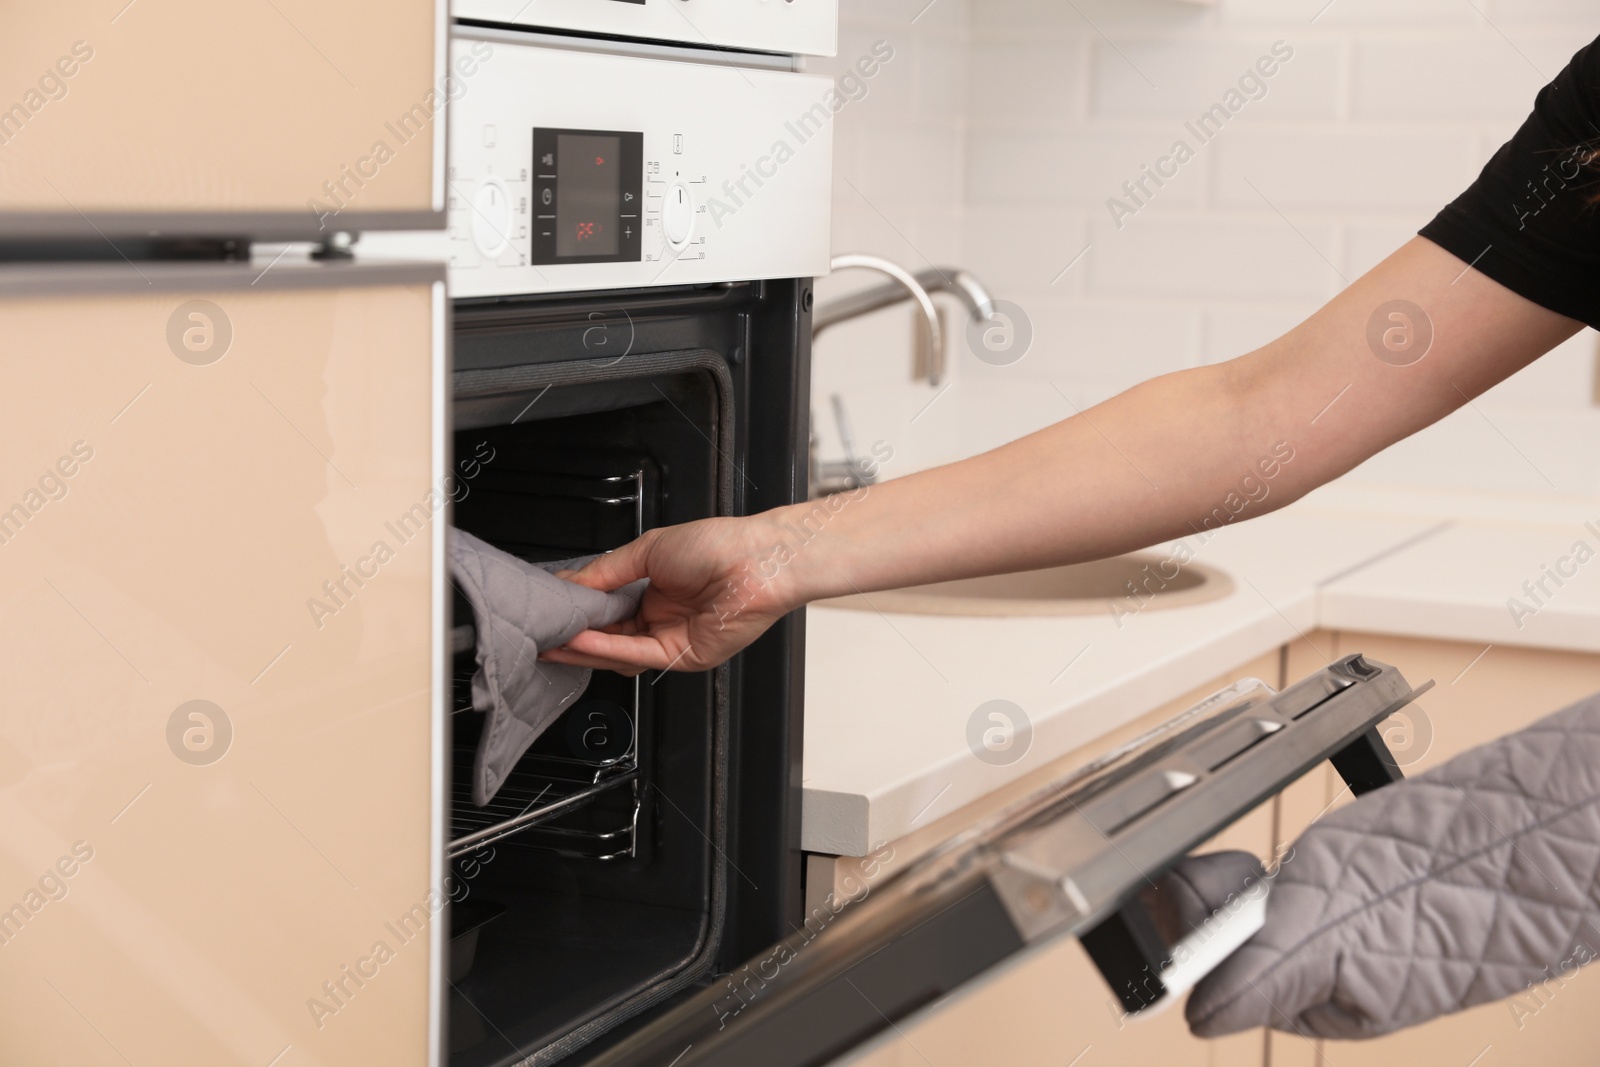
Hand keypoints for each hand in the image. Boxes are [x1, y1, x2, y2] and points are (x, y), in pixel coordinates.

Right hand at [539, 512, 798, 675]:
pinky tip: (581, 639)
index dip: (578, 612)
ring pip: (617, 653)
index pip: (607, 611)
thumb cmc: (718, 545)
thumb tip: (572, 582)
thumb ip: (607, 570)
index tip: (550, 608)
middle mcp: (661, 619)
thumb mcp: (648, 550)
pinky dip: (606, 648)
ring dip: (583, 647)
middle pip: (608, 637)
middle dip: (573, 636)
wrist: (757, 559)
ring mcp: (672, 640)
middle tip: (542, 632)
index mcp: (655, 591)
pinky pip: (637, 655)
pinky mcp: (683, 656)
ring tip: (553, 638)